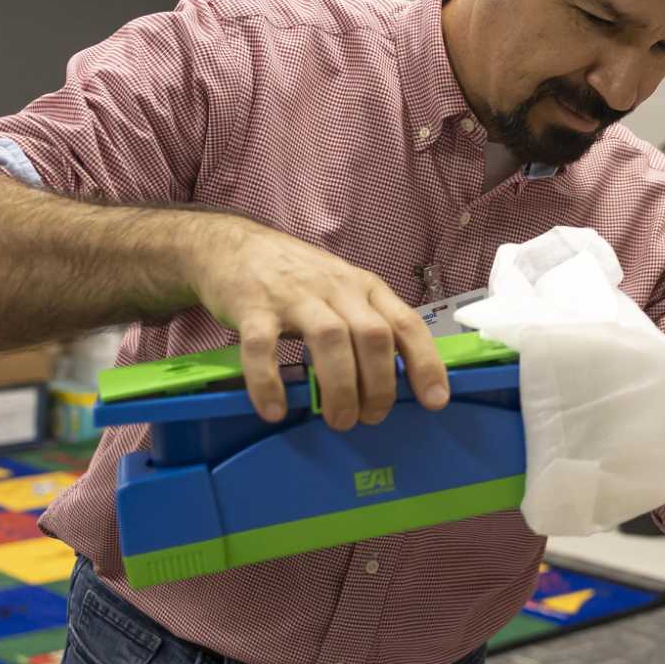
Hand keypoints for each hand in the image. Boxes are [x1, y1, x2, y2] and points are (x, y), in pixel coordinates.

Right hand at [182, 216, 447, 428]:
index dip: (425, 363)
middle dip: (380, 385)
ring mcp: (293, 295)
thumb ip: (368, 324)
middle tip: (371, 418)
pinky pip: (263, 346)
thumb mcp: (342, 290)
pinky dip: (269, 381)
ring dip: (340, 387)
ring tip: (339, 420)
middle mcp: (335, 288)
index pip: (407, 323)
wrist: (229, 243)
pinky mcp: (251, 305)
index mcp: (364, 287)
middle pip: (373, 336)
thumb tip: (396, 380)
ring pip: (330, 339)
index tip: (435, 401)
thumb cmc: (294, 276)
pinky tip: (275, 409)